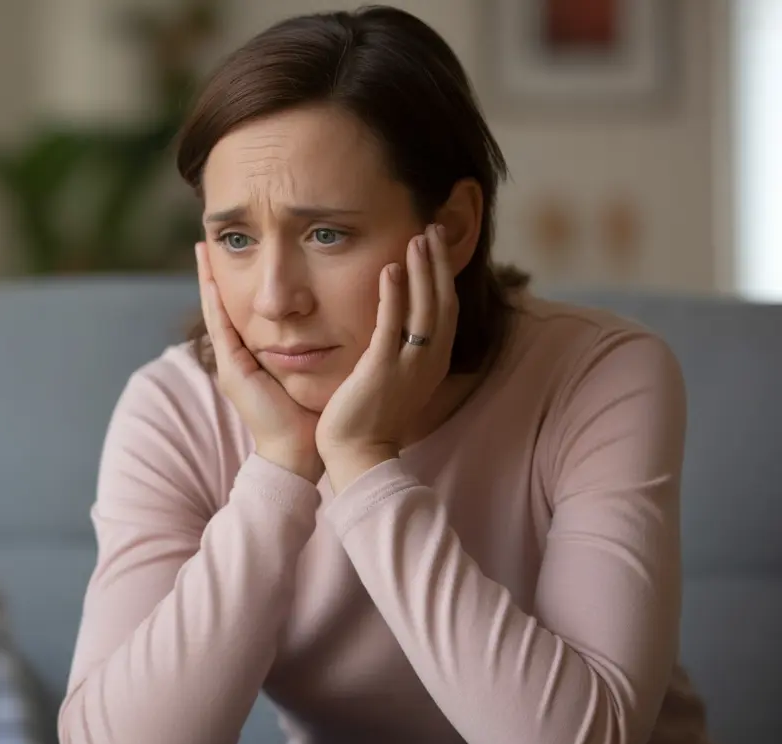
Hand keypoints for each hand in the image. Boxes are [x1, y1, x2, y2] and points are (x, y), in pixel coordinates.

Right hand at [196, 242, 323, 482]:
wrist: (299, 450)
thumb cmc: (311, 415)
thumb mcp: (310, 370)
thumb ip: (312, 346)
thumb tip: (333, 320)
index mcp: (254, 357)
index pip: (242, 311)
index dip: (236, 283)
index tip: (234, 253)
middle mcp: (237, 358)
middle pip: (222, 306)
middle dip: (213, 274)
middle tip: (208, 241)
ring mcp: (230, 364)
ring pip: (216, 311)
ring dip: (207, 279)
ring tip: (202, 248)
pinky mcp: (232, 370)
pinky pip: (221, 328)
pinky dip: (215, 302)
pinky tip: (211, 279)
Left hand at [316, 224, 457, 491]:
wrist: (358, 455)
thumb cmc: (371, 419)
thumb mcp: (397, 381)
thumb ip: (402, 353)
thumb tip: (399, 331)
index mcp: (433, 364)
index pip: (446, 311)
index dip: (444, 277)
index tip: (436, 248)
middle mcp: (429, 362)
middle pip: (443, 302)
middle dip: (439, 263)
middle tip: (434, 227)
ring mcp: (409, 365)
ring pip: (425, 308)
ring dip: (422, 269)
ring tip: (418, 237)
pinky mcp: (383, 369)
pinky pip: (393, 324)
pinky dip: (395, 294)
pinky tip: (391, 268)